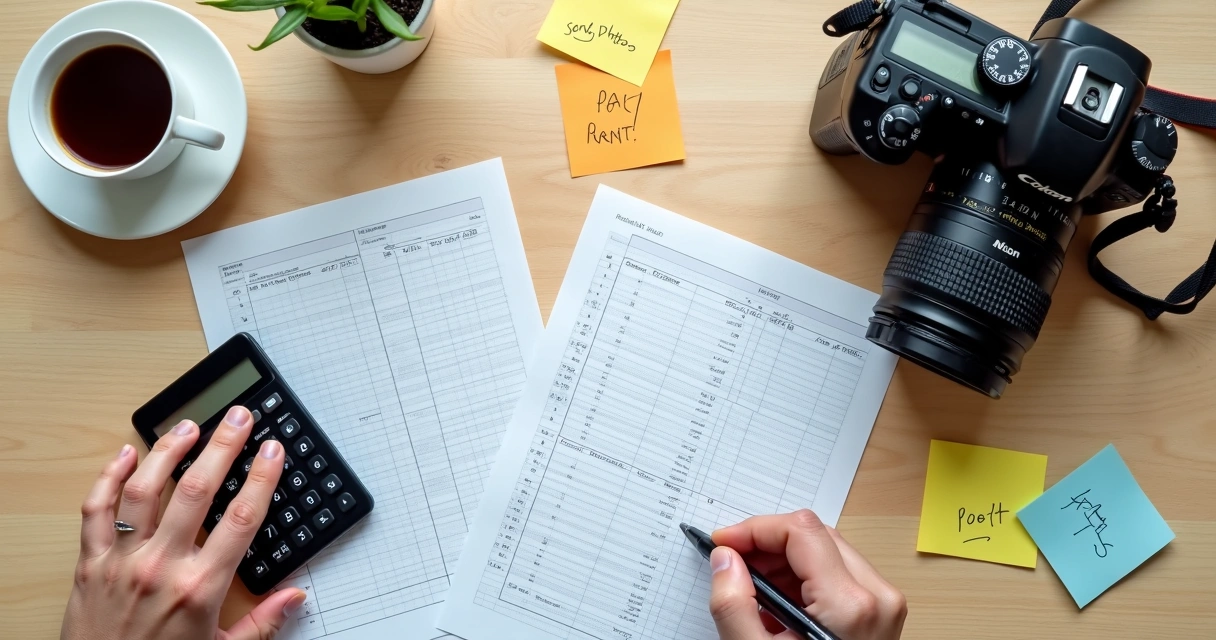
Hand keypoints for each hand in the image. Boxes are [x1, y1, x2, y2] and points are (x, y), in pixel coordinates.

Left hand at [62, 406, 306, 639]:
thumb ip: (263, 624)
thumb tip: (295, 596)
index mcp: (200, 588)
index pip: (240, 518)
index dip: (261, 478)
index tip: (273, 451)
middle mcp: (160, 567)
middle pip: (196, 490)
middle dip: (222, 447)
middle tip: (238, 418)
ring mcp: (122, 562)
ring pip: (144, 490)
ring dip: (168, 451)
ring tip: (189, 426)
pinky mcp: (89, 565)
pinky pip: (96, 511)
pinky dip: (109, 477)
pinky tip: (126, 455)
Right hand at [707, 510, 905, 639]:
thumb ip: (734, 604)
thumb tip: (725, 561)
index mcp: (848, 604)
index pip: (800, 531)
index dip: (755, 529)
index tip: (724, 543)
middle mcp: (876, 597)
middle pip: (815, 534)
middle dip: (767, 543)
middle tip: (732, 562)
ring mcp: (883, 604)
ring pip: (827, 550)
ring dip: (784, 559)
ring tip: (751, 587)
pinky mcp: (879, 613)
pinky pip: (838, 573)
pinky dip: (803, 577)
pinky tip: (776, 602)